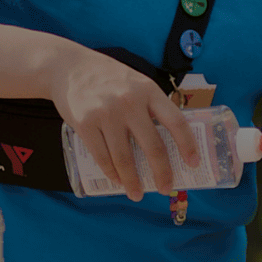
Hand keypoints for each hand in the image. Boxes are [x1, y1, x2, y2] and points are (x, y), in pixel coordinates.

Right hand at [49, 51, 193, 198]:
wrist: (68, 68)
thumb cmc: (109, 79)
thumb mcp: (136, 83)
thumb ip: (151, 106)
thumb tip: (170, 141)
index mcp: (148, 91)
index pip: (176, 121)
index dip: (187, 145)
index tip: (193, 164)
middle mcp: (129, 101)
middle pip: (153, 146)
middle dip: (162, 173)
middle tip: (166, 188)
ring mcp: (106, 113)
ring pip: (125, 158)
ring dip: (133, 182)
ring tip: (137, 194)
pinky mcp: (84, 123)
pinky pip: (102, 156)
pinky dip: (111, 173)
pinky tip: (117, 180)